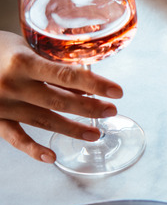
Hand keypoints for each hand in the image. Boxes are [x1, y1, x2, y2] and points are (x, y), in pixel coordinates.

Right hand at [0, 32, 122, 162]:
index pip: (67, 75)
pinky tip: (51, 156)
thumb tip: (84, 82)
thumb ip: (50, 66)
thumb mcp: (23, 48)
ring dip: (72, 129)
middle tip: (111, 111)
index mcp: (22, 62)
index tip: (117, 91)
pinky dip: (33, 149)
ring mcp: (1, 104)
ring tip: (95, 133)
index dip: (95, 84)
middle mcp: (12, 85)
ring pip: (43, 120)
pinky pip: (15, 137)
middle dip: (90, 108)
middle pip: (59, 101)